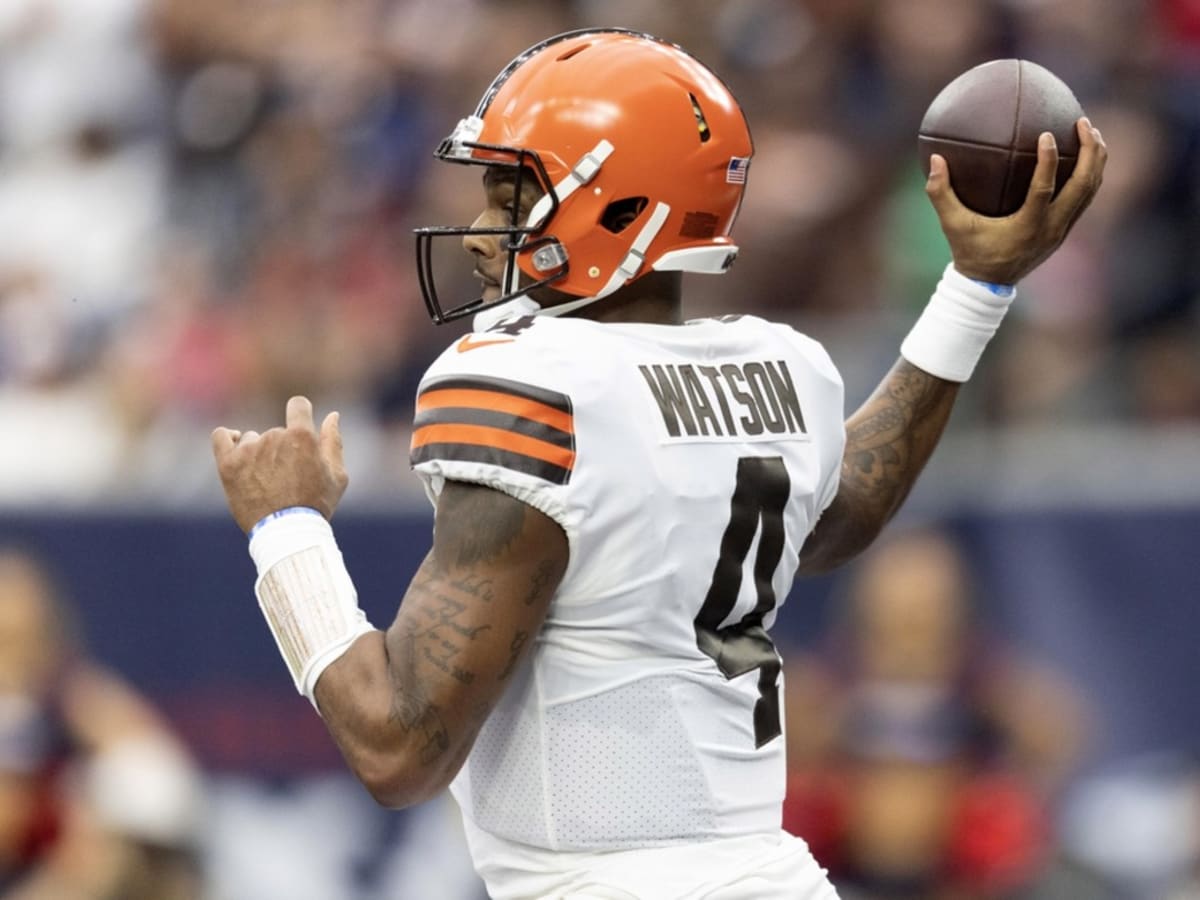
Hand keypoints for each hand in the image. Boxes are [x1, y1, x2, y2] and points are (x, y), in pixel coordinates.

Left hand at [211, 396, 347, 532]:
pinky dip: (227, 439)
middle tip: (287, 478)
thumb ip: (334, 441)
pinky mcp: (228, 463)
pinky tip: (234, 449)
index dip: (301, 413)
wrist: (286, 534)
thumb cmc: (316, 505)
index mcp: (302, 436)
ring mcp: (249, 450)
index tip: (299, 428)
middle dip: (283, 449)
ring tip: (265, 481)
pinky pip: (221, 436)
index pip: (298, 405)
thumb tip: (333, 415)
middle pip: (276, 432)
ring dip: (258, 452)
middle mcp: (274, 437)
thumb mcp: (337, 475)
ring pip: (252, 439)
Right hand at [927, 117, 1107, 284]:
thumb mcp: (952, 224)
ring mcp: (1062, 230)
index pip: (1044, 190)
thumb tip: (934, 159)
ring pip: (1090, 191)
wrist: (988, 285)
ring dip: (1095, 161)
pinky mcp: (1064, 230)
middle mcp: (1051, 229)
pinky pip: (1085, 198)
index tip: (1047, 134)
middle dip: (1089, 152)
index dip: (1048, 161)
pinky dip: (1089, 174)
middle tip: (1084, 123)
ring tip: (1092, 133)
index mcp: (1027, 227)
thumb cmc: (969, 252)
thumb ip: (940, 193)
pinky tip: (1085, 156)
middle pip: (1083, 186)